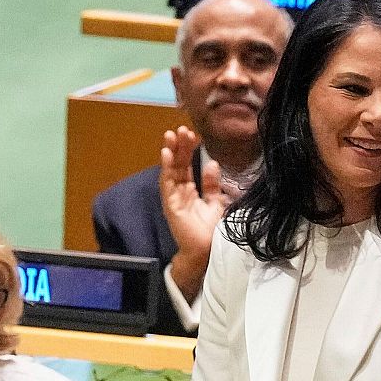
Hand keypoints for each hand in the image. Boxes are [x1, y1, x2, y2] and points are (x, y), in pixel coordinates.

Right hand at [161, 126, 230, 301]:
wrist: (205, 251)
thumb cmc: (209, 230)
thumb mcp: (215, 202)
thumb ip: (212, 184)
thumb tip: (212, 163)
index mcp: (190, 190)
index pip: (187, 165)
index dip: (188, 149)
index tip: (192, 134)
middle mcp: (179, 191)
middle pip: (177, 164)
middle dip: (178, 146)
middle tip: (181, 129)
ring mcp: (173, 197)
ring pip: (170, 170)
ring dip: (169, 152)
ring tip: (170, 136)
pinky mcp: (170, 204)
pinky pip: (166, 183)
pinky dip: (166, 168)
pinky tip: (166, 154)